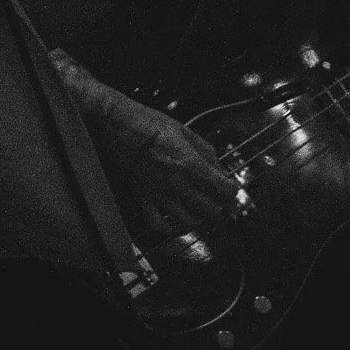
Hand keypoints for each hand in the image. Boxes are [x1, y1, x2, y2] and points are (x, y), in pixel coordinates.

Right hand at [83, 87, 245, 239]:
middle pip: (211, 209)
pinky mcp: (143, 198)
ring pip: (189, 222)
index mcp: (189, 164)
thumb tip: (217, 163)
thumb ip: (204, 149)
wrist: (115, 124)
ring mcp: (159, 194)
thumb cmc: (146, 122)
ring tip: (199, 207)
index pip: (224, 190)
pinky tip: (175, 220)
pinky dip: (170, 227)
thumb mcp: (182, 129)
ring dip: (198, 216)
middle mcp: (177, 183)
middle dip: (220, 204)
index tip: (234, 189)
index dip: (234, 191)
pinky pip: (159, 224)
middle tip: (220, 197)